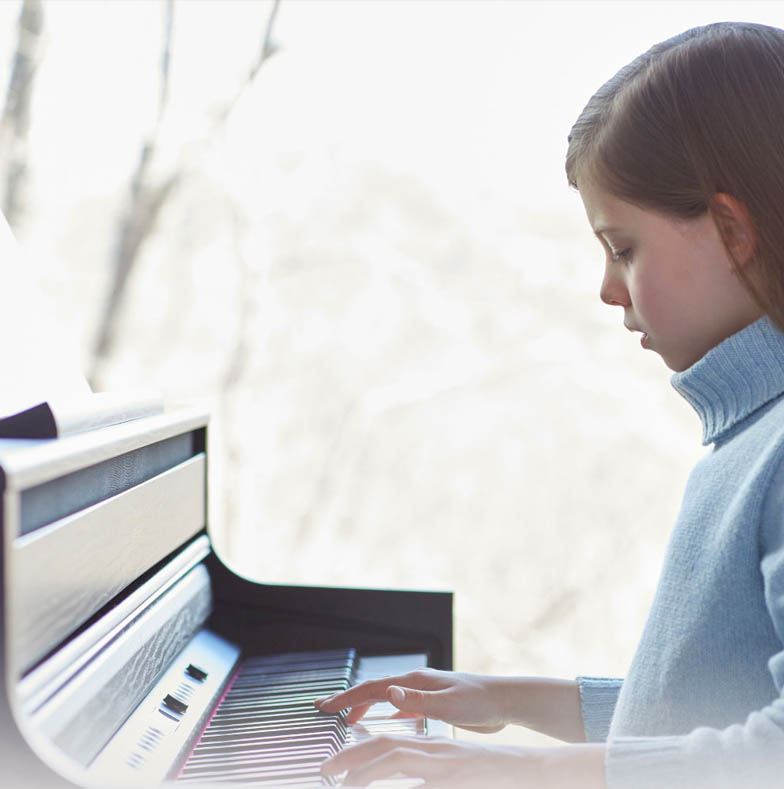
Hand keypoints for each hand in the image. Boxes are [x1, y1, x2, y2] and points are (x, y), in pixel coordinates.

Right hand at [314, 668, 508, 731]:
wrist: (503, 701)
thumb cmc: (479, 702)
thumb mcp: (447, 705)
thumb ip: (417, 701)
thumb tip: (388, 692)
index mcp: (415, 681)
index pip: (373, 688)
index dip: (348, 697)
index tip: (326, 706)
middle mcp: (415, 683)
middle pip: (374, 689)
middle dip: (349, 699)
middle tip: (326, 709)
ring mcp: (423, 692)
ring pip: (385, 697)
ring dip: (364, 705)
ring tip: (346, 716)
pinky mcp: (432, 703)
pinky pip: (399, 707)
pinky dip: (383, 712)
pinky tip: (381, 722)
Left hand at [321, 736, 605, 788]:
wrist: (531, 772)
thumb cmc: (489, 775)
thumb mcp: (451, 772)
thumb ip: (425, 775)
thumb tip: (395, 784)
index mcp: (433, 748)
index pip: (388, 742)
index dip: (357, 751)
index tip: (334, 766)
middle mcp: (436, 750)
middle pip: (385, 745)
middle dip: (351, 758)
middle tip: (325, 772)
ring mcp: (446, 763)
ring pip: (396, 757)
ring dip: (365, 769)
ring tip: (342, 782)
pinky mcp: (456, 776)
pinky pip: (419, 780)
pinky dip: (397, 782)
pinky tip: (376, 788)